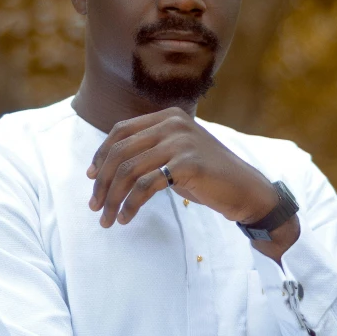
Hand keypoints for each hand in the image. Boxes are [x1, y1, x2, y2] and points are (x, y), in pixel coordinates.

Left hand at [86, 107, 276, 227]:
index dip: (101, 154)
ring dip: (113, 198)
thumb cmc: (207, 175)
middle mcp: (172, 123)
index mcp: (167, 116)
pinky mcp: (188, 164)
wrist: (245, 189)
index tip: (91, 177)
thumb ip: (149, 150)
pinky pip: (146, 185)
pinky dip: (131, 204)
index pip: (121, 130)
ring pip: (129, 171)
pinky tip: (127, 217)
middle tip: (95, 206)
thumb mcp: (175, 153)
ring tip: (108, 219)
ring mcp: (181, 142)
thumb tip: (106, 167)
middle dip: (102, 182)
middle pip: (121, 152)